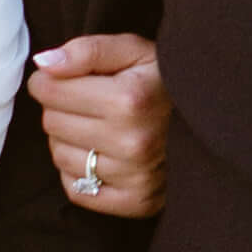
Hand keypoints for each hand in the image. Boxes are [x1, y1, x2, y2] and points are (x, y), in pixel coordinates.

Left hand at [34, 31, 168, 219]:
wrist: (208, 120)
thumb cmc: (163, 80)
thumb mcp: (133, 50)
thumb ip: (87, 51)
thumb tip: (44, 64)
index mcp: (130, 100)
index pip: (50, 91)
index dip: (48, 80)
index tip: (60, 78)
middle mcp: (132, 142)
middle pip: (52, 123)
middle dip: (60, 108)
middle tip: (86, 102)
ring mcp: (135, 177)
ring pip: (60, 156)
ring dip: (68, 140)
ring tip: (95, 127)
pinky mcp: (136, 202)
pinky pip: (77, 189)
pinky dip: (78, 172)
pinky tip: (100, 154)